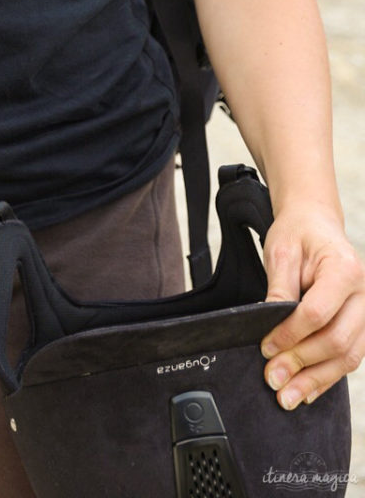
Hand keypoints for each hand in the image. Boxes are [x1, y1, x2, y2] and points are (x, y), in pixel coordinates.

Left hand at [259, 203, 364, 406]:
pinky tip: (308, 391)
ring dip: (315, 380)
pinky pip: (350, 357)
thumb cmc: (298, 234)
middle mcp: (364, 294)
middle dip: (302, 364)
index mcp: (344, 270)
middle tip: (272, 379)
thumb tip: (269, 327)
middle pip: (337, 340)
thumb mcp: (280, 251)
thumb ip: (278, 289)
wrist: (315, 224)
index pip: (318, 313)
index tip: (266, 347)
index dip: (290, 334)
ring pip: (348, 356)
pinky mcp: (362, 326)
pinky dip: (327, 376)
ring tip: (287, 397)